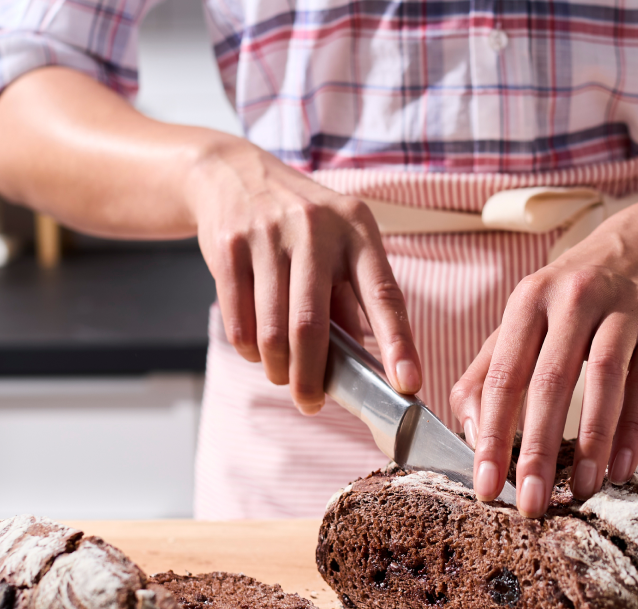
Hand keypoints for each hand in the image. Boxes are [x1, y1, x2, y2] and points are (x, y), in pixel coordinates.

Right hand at [185, 140, 421, 412]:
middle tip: (310, 404)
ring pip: (272, 330)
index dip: (398, 343)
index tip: (408, 383)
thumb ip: (349, 299)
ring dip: (277, 368)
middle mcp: (316, 229)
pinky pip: (239, 320)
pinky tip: (255, 349)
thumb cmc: (298, 222)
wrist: (233, 173)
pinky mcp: (229, 246)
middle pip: (312, 325)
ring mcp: (268, 235)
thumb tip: (364, 366)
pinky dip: (248, 348)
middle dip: (312, 378)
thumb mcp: (337, 244)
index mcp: (357, 230)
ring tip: (282, 375)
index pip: (383, 294)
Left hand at [449, 206, 637, 517]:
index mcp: (529, 301)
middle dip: (538, 449)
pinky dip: (635, 428)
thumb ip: (489, 372)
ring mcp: (623, 308)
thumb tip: (468, 432)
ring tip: (581, 490)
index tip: (486, 486)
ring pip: (603, 380)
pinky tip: (623, 467)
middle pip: (551, 381)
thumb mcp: (526, 320)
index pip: (504, 377)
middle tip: (531, 503)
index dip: (493, 436)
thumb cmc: (575, 297)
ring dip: (592, 442)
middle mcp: (573, 298)